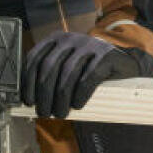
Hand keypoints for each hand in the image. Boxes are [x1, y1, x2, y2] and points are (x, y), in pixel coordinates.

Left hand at [20, 31, 143, 118]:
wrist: (124, 64)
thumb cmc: (89, 70)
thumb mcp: (67, 66)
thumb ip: (51, 75)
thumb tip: (32, 100)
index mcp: (56, 39)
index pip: (35, 58)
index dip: (28, 81)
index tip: (28, 101)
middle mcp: (71, 38)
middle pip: (49, 67)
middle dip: (43, 93)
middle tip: (43, 112)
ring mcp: (89, 44)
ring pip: (68, 73)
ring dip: (60, 98)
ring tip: (59, 114)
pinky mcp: (106, 55)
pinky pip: (89, 77)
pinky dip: (80, 94)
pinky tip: (77, 106)